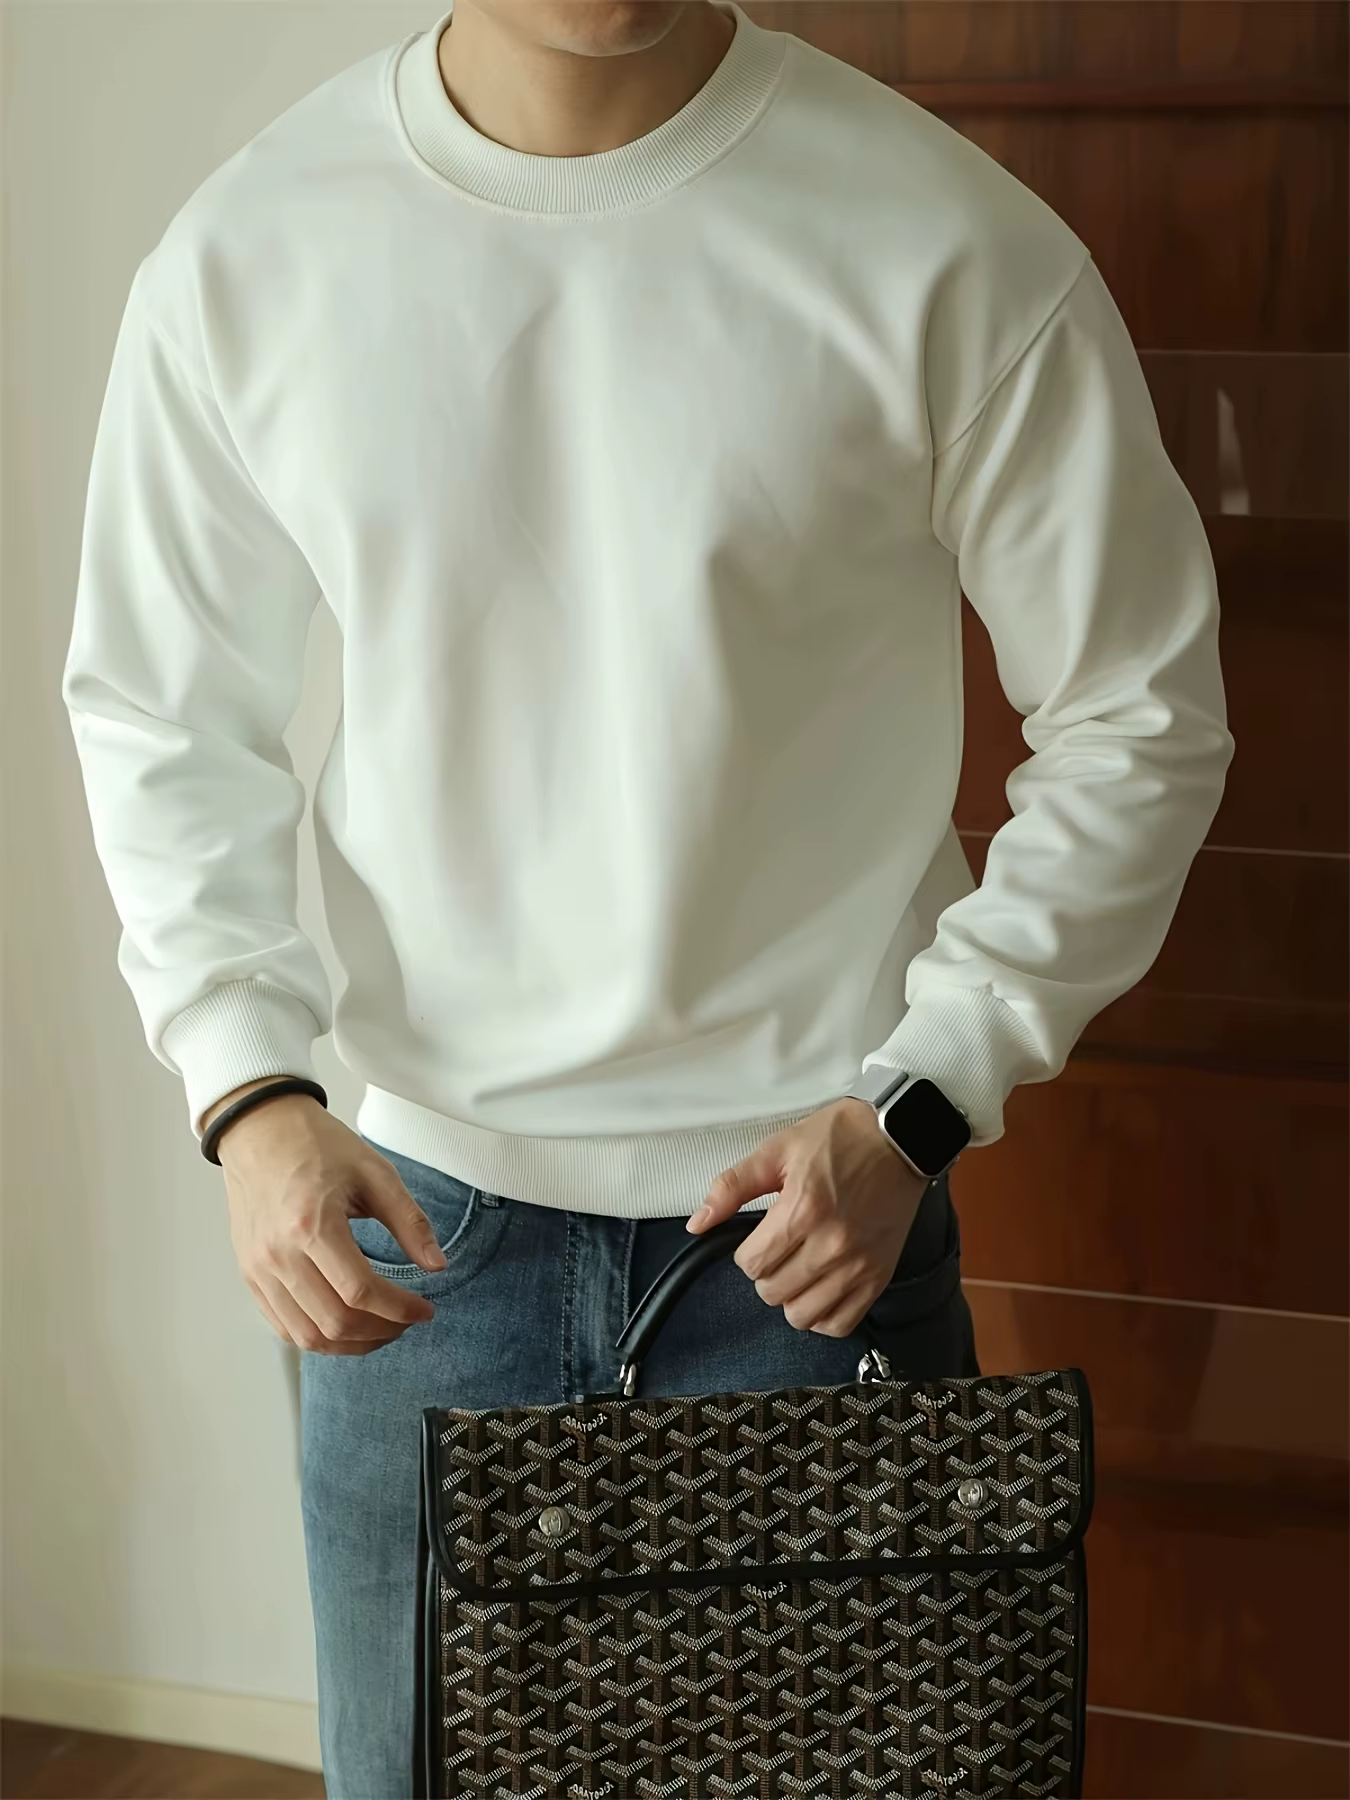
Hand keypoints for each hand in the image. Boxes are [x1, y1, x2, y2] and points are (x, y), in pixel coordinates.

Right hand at [205, 1083, 450, 1355]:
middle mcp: (279, 1254)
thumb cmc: (316, 1145)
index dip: (400, 1310)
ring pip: (307, 1336)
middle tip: (407, 1321)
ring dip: (351, 1344)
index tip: (424, 1309)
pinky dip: (318, 1337)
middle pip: (334, 1323)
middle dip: (381, 1332)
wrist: (260, 1129)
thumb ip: (409, 1222)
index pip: (360, 1292)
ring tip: (381, 1328)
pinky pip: (283, 1327)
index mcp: (311, 1225)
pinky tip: (346, 1325)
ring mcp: (259, 1269)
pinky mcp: (250, 1275)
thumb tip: (438, 1265)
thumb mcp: (375, 1173)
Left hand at [686, 1099, 928, 1337]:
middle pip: (773, 1293)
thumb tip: (697, 1224)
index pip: (752, 1264)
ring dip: (791, 1297)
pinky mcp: (880, 1276)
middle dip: (766, 1273)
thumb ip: (732, 1187)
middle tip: (778, 1250)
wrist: (901, 1137)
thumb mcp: (778, 1150)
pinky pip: (841, 1323)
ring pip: (803, 1316)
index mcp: (803, 1209)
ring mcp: (859, 1265)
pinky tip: (819, 1289)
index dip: (746, 1253)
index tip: (758, 1238)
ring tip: (798, 1270)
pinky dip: (824, 1315)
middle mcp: (832, 1244)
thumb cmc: (840, 1138)